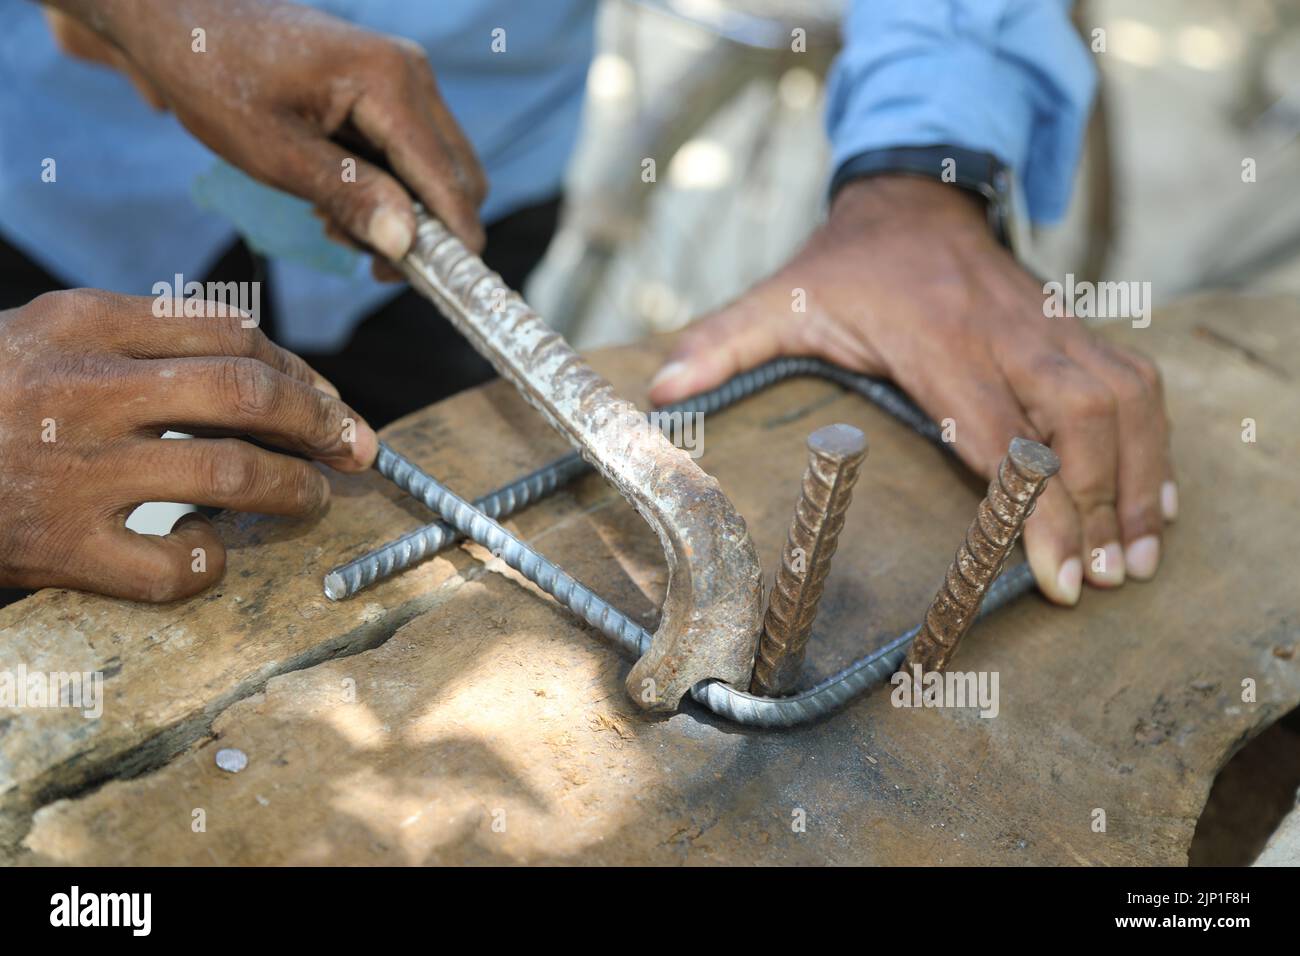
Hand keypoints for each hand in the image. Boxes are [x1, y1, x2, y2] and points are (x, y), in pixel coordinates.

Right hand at [0, 290, 377, 601]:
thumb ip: (142, 336)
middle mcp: (86, 390)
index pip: (230, 331)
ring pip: (231, 473)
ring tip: (313, 497)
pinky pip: (173, 565)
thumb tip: (264, 364)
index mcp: (83, 323)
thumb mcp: (47, 333)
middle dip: (323, 421)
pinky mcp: (60, 549)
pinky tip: (213, 548)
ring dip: (295, 489)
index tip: (327, 397)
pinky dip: (213, 561)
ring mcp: (73, 472)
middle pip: (249, 393)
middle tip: (356, 446)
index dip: (299, 368)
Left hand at [46, 0, 486, 273]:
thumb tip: (405, 242)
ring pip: (437, 171)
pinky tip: (334, 198)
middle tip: (368, 261)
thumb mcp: (274, 151)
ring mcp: (402, 79)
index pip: (448, 180)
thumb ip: (348, 194)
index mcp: (389, 82)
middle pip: (460, 178)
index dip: (452, 241)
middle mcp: (410, 75)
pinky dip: (388, 190)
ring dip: (403, 212)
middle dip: (426, 230)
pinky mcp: (387, 90)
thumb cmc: (214, 76)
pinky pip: (412, 155)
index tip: (438, 290)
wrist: (179, 18)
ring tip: (335, 224)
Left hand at [649, 176, 1175, 605]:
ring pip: (1124, 399)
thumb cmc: (846, 262)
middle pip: (1083, 421)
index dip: (1037, 505)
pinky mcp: (1071, 327)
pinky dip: (1152, 440)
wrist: (912, 193)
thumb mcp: (779, 297)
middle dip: (1104, 502)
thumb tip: (656, 391)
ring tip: (1141, 554)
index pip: (1001, 431)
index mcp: (937, 339)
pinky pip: (1133, 381)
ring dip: (1142, 476)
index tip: (1059, 571)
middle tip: (1107, 579)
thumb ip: (722, 344)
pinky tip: (1154, 496)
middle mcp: (1007, 332)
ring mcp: (1048, 327)